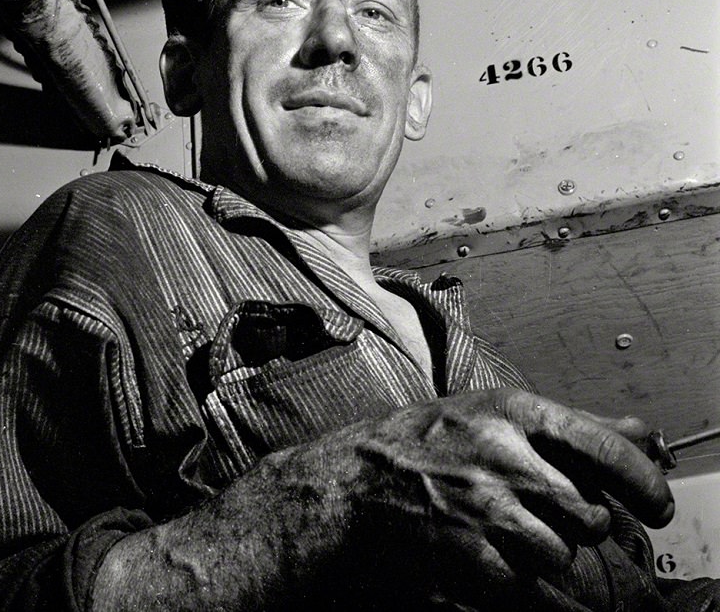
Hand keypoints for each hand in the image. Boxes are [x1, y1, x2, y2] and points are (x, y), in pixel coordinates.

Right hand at [298, 388, 674, 606]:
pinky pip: (532, 589)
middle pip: (589, 511)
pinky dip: (518, 582)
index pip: (607, 449)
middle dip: (573, 520)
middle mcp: (503, 457)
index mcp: (509, 412)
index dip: (644, 482)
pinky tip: (484, 558)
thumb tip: (644, 435)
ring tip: (498, 531)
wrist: (343, 491)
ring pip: (562, 553)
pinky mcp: (472, 563)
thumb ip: (567, 426)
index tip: (657, 504)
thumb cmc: (414, 446)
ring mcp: (486, 513)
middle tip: (536, 511)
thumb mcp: (486, 414)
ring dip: (542, 552)